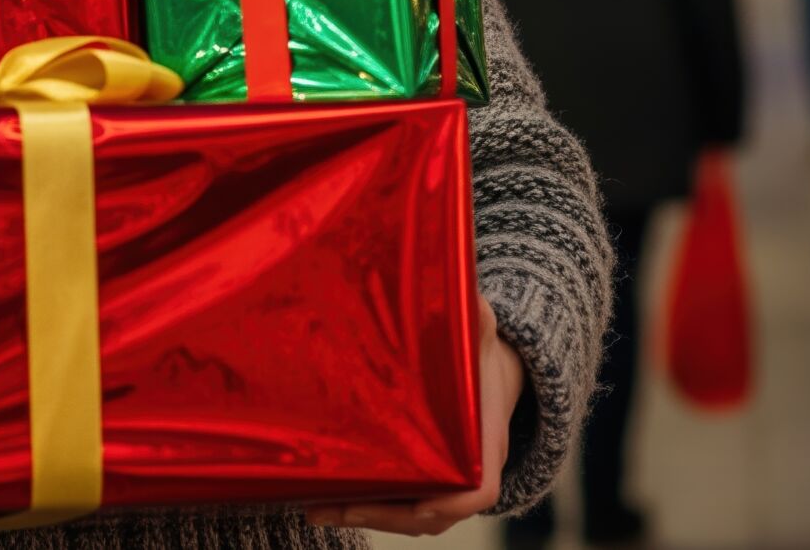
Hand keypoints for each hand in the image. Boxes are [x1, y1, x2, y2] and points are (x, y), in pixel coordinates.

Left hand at [304, 293, 523, 536]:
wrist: (492, 377)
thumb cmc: (483, 357)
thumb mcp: (481, 333)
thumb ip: (473, 318)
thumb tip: (465, 291)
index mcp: (487, 446)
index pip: (477, 491)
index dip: (450, 503)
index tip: (420, 504)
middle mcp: (469, 477)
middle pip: (429, 516)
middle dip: (382, 516)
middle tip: (333, 507)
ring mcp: (447, 488)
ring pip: (409, 519)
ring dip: (365, 517)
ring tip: (317, 510)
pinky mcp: (426, 488)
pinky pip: (398, 510)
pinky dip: (366, 510)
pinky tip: (325, 503)